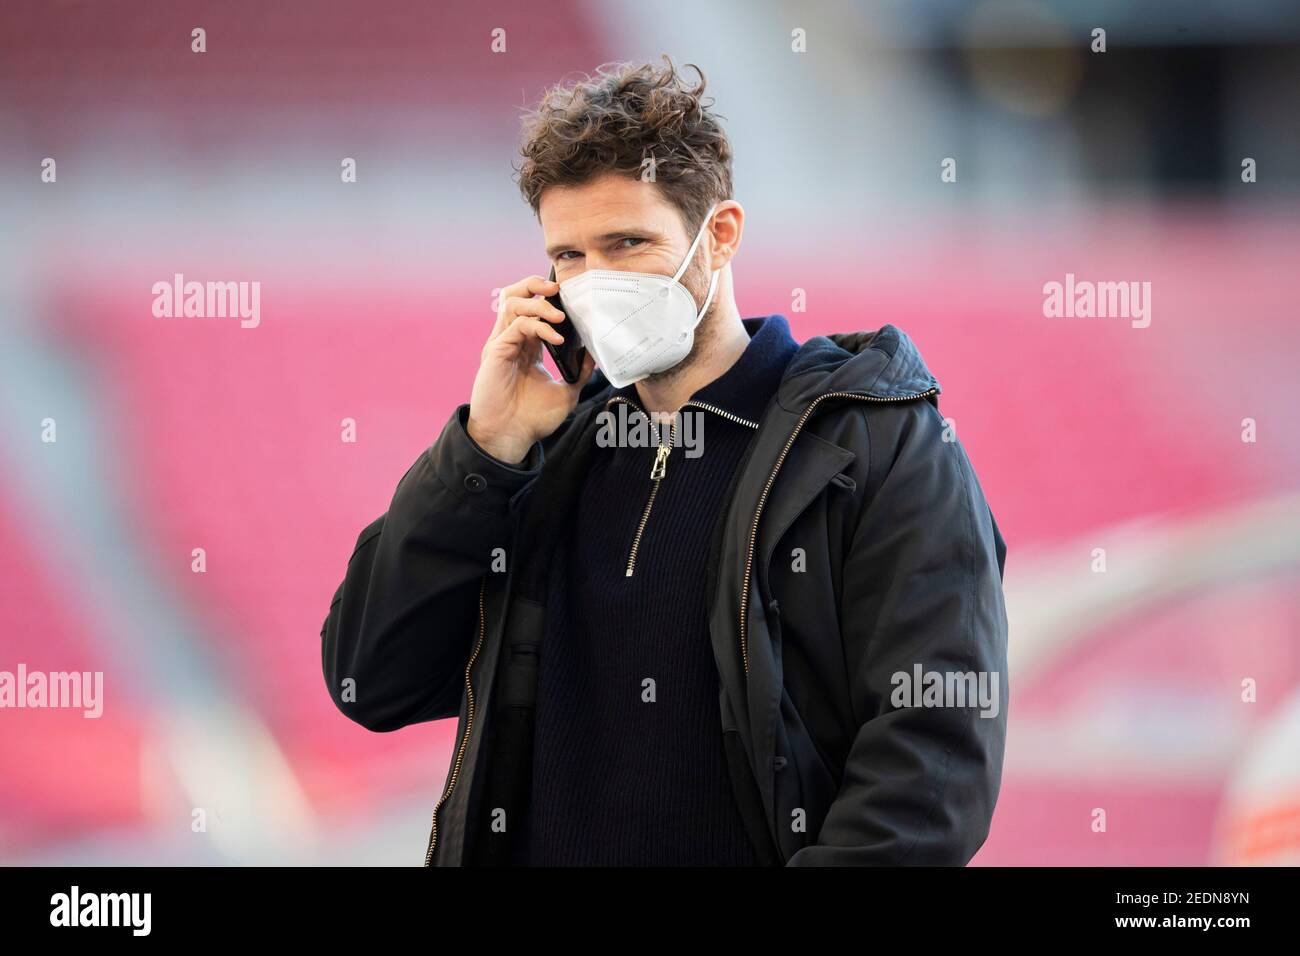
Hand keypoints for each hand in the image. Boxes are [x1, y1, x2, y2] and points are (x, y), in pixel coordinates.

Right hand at [467, 274, 595, 463]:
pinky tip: (556, 337)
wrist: (511, 437)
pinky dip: (538, 325)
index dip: (549, 298)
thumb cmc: (532, 418)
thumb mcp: (566, 392)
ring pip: (513, 303)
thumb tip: (594, 355)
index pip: (533, 308)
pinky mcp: (496, 351)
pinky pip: (517, 325)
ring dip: (539, 303)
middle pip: (516, 296)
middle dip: (535, 284)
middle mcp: (512, 340)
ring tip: (560, 315)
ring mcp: (502, 343)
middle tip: (558, 288)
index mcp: (526, 346)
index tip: (571, 297)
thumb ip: (579, 372)